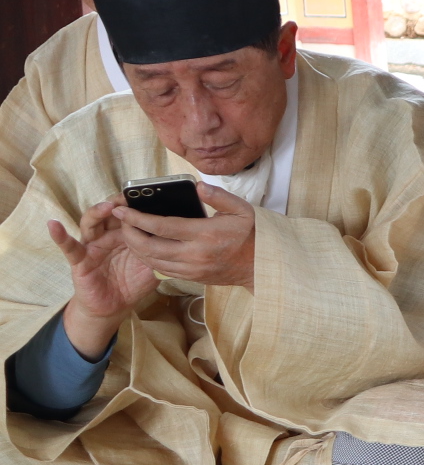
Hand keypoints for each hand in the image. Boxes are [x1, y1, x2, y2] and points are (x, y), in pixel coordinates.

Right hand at [50, 201, 161, 357]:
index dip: (139, 204)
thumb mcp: (152, 264)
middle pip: (111, 213)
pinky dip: (60, 235)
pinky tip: (54, 225)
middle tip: (129, 196)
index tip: (151, 194)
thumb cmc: (133, 282)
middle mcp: (109, 235)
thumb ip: (162, 250)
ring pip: (91, 222)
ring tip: (107, 207)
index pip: (131, 214)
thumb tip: (184, 237)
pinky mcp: (80, 259)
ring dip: (98, 212)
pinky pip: (69, 246)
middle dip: (119, 202)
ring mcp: (93, 245)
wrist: (114, 307)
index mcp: (127, 234)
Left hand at [111, 184, 257, 289]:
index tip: (123, 210)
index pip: (162, 226)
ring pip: (152, 261)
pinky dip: (149, 258)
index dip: (138, 218)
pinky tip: (145, 248)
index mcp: (205, 234)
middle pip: (150, 247)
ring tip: (129, 234)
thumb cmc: (251, 234)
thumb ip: (219, 196)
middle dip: (130, 234)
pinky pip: (162, 270)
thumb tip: (198, 186)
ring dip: (136, 248)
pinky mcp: (192, 277)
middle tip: (121, 222)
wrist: (261, 266)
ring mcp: (192, 269)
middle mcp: (195, 254)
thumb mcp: (242, 209)